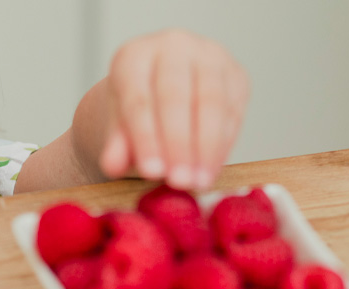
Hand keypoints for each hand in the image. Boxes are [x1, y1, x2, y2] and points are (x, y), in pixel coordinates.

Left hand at [99, 30, 249, 190]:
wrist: (162, 97)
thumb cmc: (136, 117)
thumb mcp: (119, 131)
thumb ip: (115, 146)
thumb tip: (113, 165)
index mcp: (133, 56)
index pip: (139, 99)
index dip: (146, 138)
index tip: (151, 172)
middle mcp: (172, 45)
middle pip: (176, 97)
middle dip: (179, 145)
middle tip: (180, 182)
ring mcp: (208, 55)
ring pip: (211, 102)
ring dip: (207, 148)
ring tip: (199, 182)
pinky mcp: (235, 74)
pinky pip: (234, 110)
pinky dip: (224, 144)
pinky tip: (213, 169)